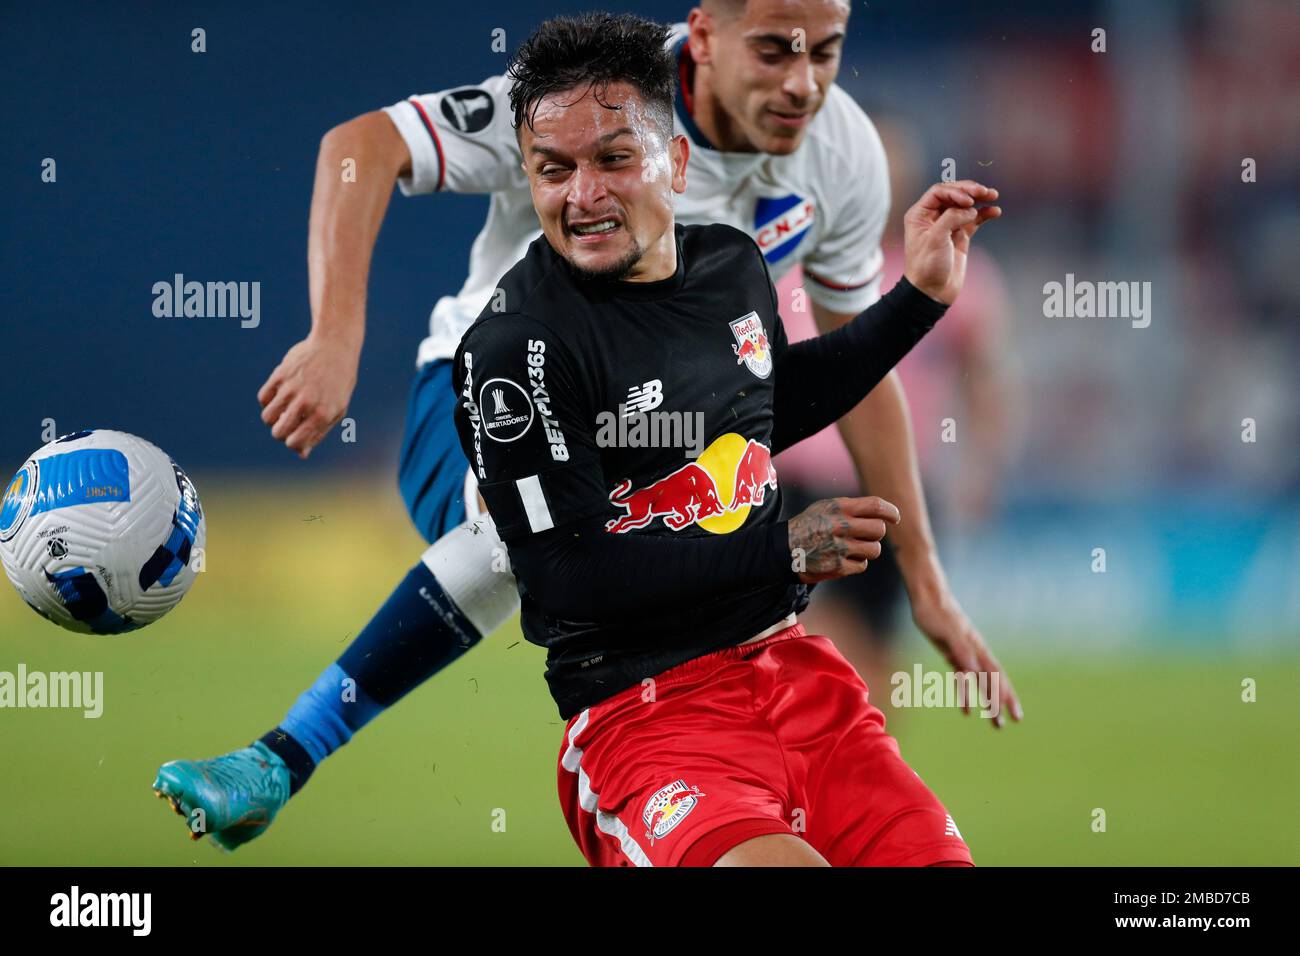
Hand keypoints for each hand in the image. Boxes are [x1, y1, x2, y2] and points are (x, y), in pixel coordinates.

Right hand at [257, 334, 359, 458]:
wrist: (335, 347)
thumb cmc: (339, 383)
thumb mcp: (336, 409)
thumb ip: (319, 433)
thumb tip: (301, 454)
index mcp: (322, 415)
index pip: (295, 443)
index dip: (293, 443)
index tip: (297, 436)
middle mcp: (306, 402)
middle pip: (277, 432)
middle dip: (281, 433)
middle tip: (290, 423)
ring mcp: (292, 388)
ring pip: (267, 417)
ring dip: (273, 418)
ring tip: (284, 410)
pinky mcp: (280, 375)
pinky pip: (263, 398)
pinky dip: (268, 401)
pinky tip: (279, 396)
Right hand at [790, 496, 900, 583]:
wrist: (782, 550)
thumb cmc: (807, 526)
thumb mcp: (824, 508)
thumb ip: (850, 508)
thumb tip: (882, 512)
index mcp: (838, 508)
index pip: (875, 506)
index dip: (891, 511)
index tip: (895, 518)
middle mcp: (840, 526)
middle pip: (879, 529)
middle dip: (876, 533)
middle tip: (866, 536)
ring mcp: (839, 548)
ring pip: (874, 550)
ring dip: (868, 550)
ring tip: (853, 548)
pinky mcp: (837, 567)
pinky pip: (862, 565)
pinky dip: (856, 563)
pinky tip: (843, 559)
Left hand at [903, 180, 1000, 304]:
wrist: (932, 292)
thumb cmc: (927, 266)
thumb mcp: (935, 239)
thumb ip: (952, 218)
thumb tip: (971, 208)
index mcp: (920, 215)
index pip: (939, 192)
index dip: (955, 191)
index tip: (968, 200)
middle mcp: (932, 217)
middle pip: (954, 195)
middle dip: (970, 191)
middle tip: (985, 191)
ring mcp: (948, 225)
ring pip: (965, 206)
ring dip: (980, 199)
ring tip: (993, 195)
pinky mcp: (959, 236)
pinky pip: (974, 220)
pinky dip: (984, 214)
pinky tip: (995, 211)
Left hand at [910, 586, 1022, 728]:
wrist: (928, 597)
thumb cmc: (937, 613)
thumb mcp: (949, 632)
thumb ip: (962, 650)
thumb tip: (976, 669)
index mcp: (977, 649)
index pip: (996, 677)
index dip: (1005, 696)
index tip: (1014, 715)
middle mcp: (975, 653)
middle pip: (993, 682)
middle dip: (1000, 704)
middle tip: (1005, 725)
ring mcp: (965, 654)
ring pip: (980, 683)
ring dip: (987, 702)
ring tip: (994, 722)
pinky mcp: (953, 654)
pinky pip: (963, 678)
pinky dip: (966, 693)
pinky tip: (966, 710)